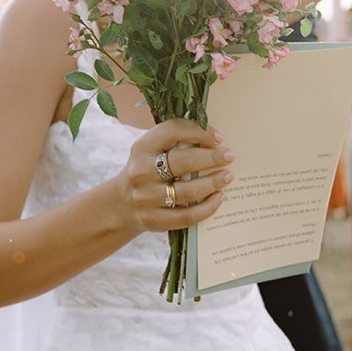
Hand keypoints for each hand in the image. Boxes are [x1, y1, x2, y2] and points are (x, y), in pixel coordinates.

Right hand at [116, 121, 232, 235]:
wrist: (121, 204)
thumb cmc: (147, 171)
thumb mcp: (150, 152)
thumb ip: (174, 143)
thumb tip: (215, 139)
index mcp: (142, 148)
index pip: (172, 131)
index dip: (198, 132)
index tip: (219, 137)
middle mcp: (141, 172)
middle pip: (183, 162)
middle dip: (211, 158)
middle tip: (230, 156)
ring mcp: (146, 198)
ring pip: (188, 191)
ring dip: (213, 183)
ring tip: (228, 176)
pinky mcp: (153, 219)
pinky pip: (187, 216)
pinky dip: (208, 207)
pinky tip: (219, 198)